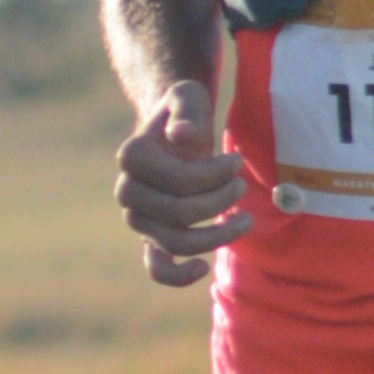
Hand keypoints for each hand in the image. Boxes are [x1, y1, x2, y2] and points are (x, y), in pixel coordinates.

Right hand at [115, 76, 252, 286]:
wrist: (175, 131)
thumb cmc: (185, 113)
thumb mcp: (189, 97)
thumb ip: (187, 111)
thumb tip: (182, 136)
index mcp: (131, 156)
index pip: (179, 181)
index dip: (215, 175)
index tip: (236, 161)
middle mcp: (127, 191)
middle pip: (180, 214)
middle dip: (220, 201)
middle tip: (242, 184)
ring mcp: (137, 218)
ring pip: (175, 243)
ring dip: (216, 235)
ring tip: (245, 219)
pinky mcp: (149, 237)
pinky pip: (157, 269)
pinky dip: (177, 276)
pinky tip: (203, 268)